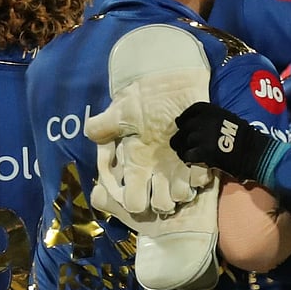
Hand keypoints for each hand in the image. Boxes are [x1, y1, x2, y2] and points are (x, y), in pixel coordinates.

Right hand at [86, 71, 211, 216]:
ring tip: (181, 177)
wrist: (173, 84)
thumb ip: (105, 124)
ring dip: (182, 191)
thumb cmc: (145, 99)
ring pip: (181, 196)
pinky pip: (201, 177)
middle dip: (162, 202)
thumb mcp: (123, 110)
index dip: (135, 201)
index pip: (133, 198)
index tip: (136, 195)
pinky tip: (196, 163)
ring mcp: (179, 166)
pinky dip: (199, 175)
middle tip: (163, 187)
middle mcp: (158, 171)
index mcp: (136, 165)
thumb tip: (90, 133)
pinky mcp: (199, 157)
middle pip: (160, 205)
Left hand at [170, 102, 284, 185]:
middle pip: (182, 129)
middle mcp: (202, 121)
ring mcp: (200, 137)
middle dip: (182, 137)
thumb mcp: (227, 117)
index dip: (184, 119)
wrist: (253, 151)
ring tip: (189, 154)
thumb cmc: (245, 136)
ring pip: (181, 143)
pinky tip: (193, 162)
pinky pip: (186, 156)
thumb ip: (211, 119)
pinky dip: (188, 160)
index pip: (189, 112)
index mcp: (210, 110)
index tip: (182, 125)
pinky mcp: (201, 152)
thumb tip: (196, 124)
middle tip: (185, 145)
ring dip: (183, 149)